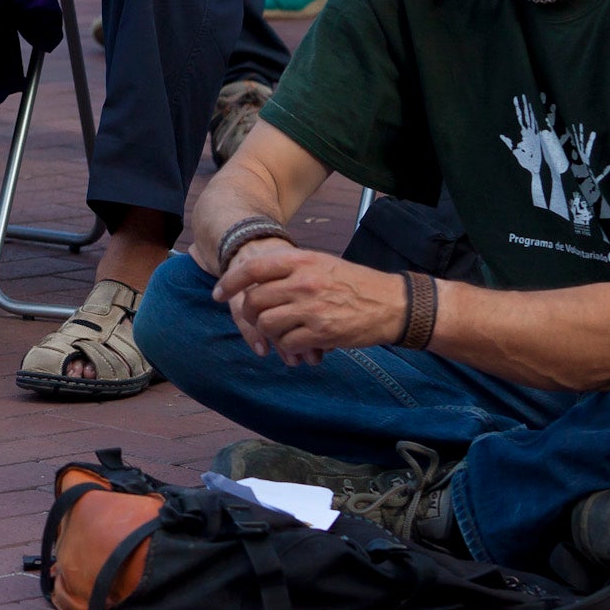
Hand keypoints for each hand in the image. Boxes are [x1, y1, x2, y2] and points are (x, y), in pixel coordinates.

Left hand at [214, 244, 407, 366]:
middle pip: (255, 301)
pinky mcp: (321, 332)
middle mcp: (303, 282)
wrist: (391, 304)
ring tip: (283, 332)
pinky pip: (287, 344)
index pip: (253, 268)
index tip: (218, 294)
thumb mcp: (322, 263)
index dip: (230, 282)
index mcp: (301, 261)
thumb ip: (291, 269)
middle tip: (256, 320)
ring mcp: (311, 308)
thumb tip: (258, 280)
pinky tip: (300, 344)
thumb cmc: (355, 283)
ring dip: (270, 332)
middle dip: (249, 314)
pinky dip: (289, 347)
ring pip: (267, 324)